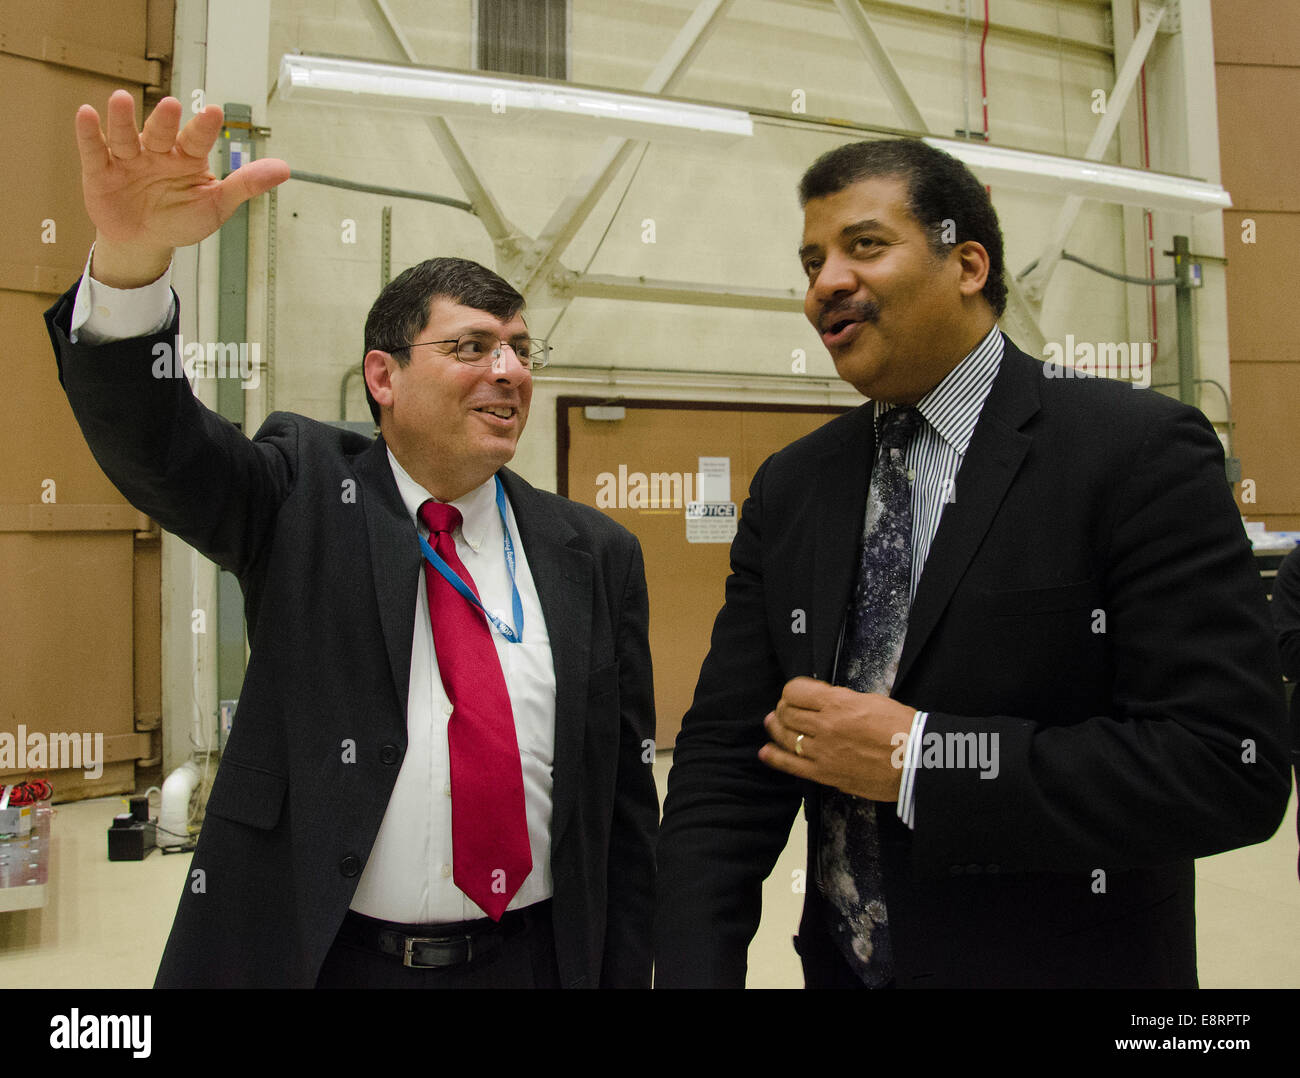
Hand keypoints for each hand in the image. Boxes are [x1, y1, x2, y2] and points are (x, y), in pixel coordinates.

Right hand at [76, 91, 289, 285]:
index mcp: (186, 158)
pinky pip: (94, 150)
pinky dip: (89, 134)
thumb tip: (284, 169)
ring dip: (122, 119)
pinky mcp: (100, 170)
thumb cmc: (181, 219)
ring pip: (125, 136)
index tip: (215, 112)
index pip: (196, 140)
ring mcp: (128, 159)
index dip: (204, 127)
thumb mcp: (216, 205)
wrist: (144, 243)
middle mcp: (157, 152)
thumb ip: (245, 185)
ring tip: (120, 99)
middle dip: (163, 121)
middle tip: (171, 105)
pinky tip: (87, 114)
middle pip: (160, 133)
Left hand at [759, 677, 916, 800]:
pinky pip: (791, 765)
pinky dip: (775, 757)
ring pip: (785, 736)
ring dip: (777, 728)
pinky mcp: (826, 774)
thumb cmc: (903, 729)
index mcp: (838, 703)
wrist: (917, 763)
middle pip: (787, 712)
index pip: (796, 690)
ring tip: (774, 723)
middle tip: (787, 709)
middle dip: (784, 708)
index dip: (794, 690)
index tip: (800, 693)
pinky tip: (766, 751)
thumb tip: (825, 701)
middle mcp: (825, 726)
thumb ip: (843, 700)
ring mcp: (823, 752)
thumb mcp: (872, 700)